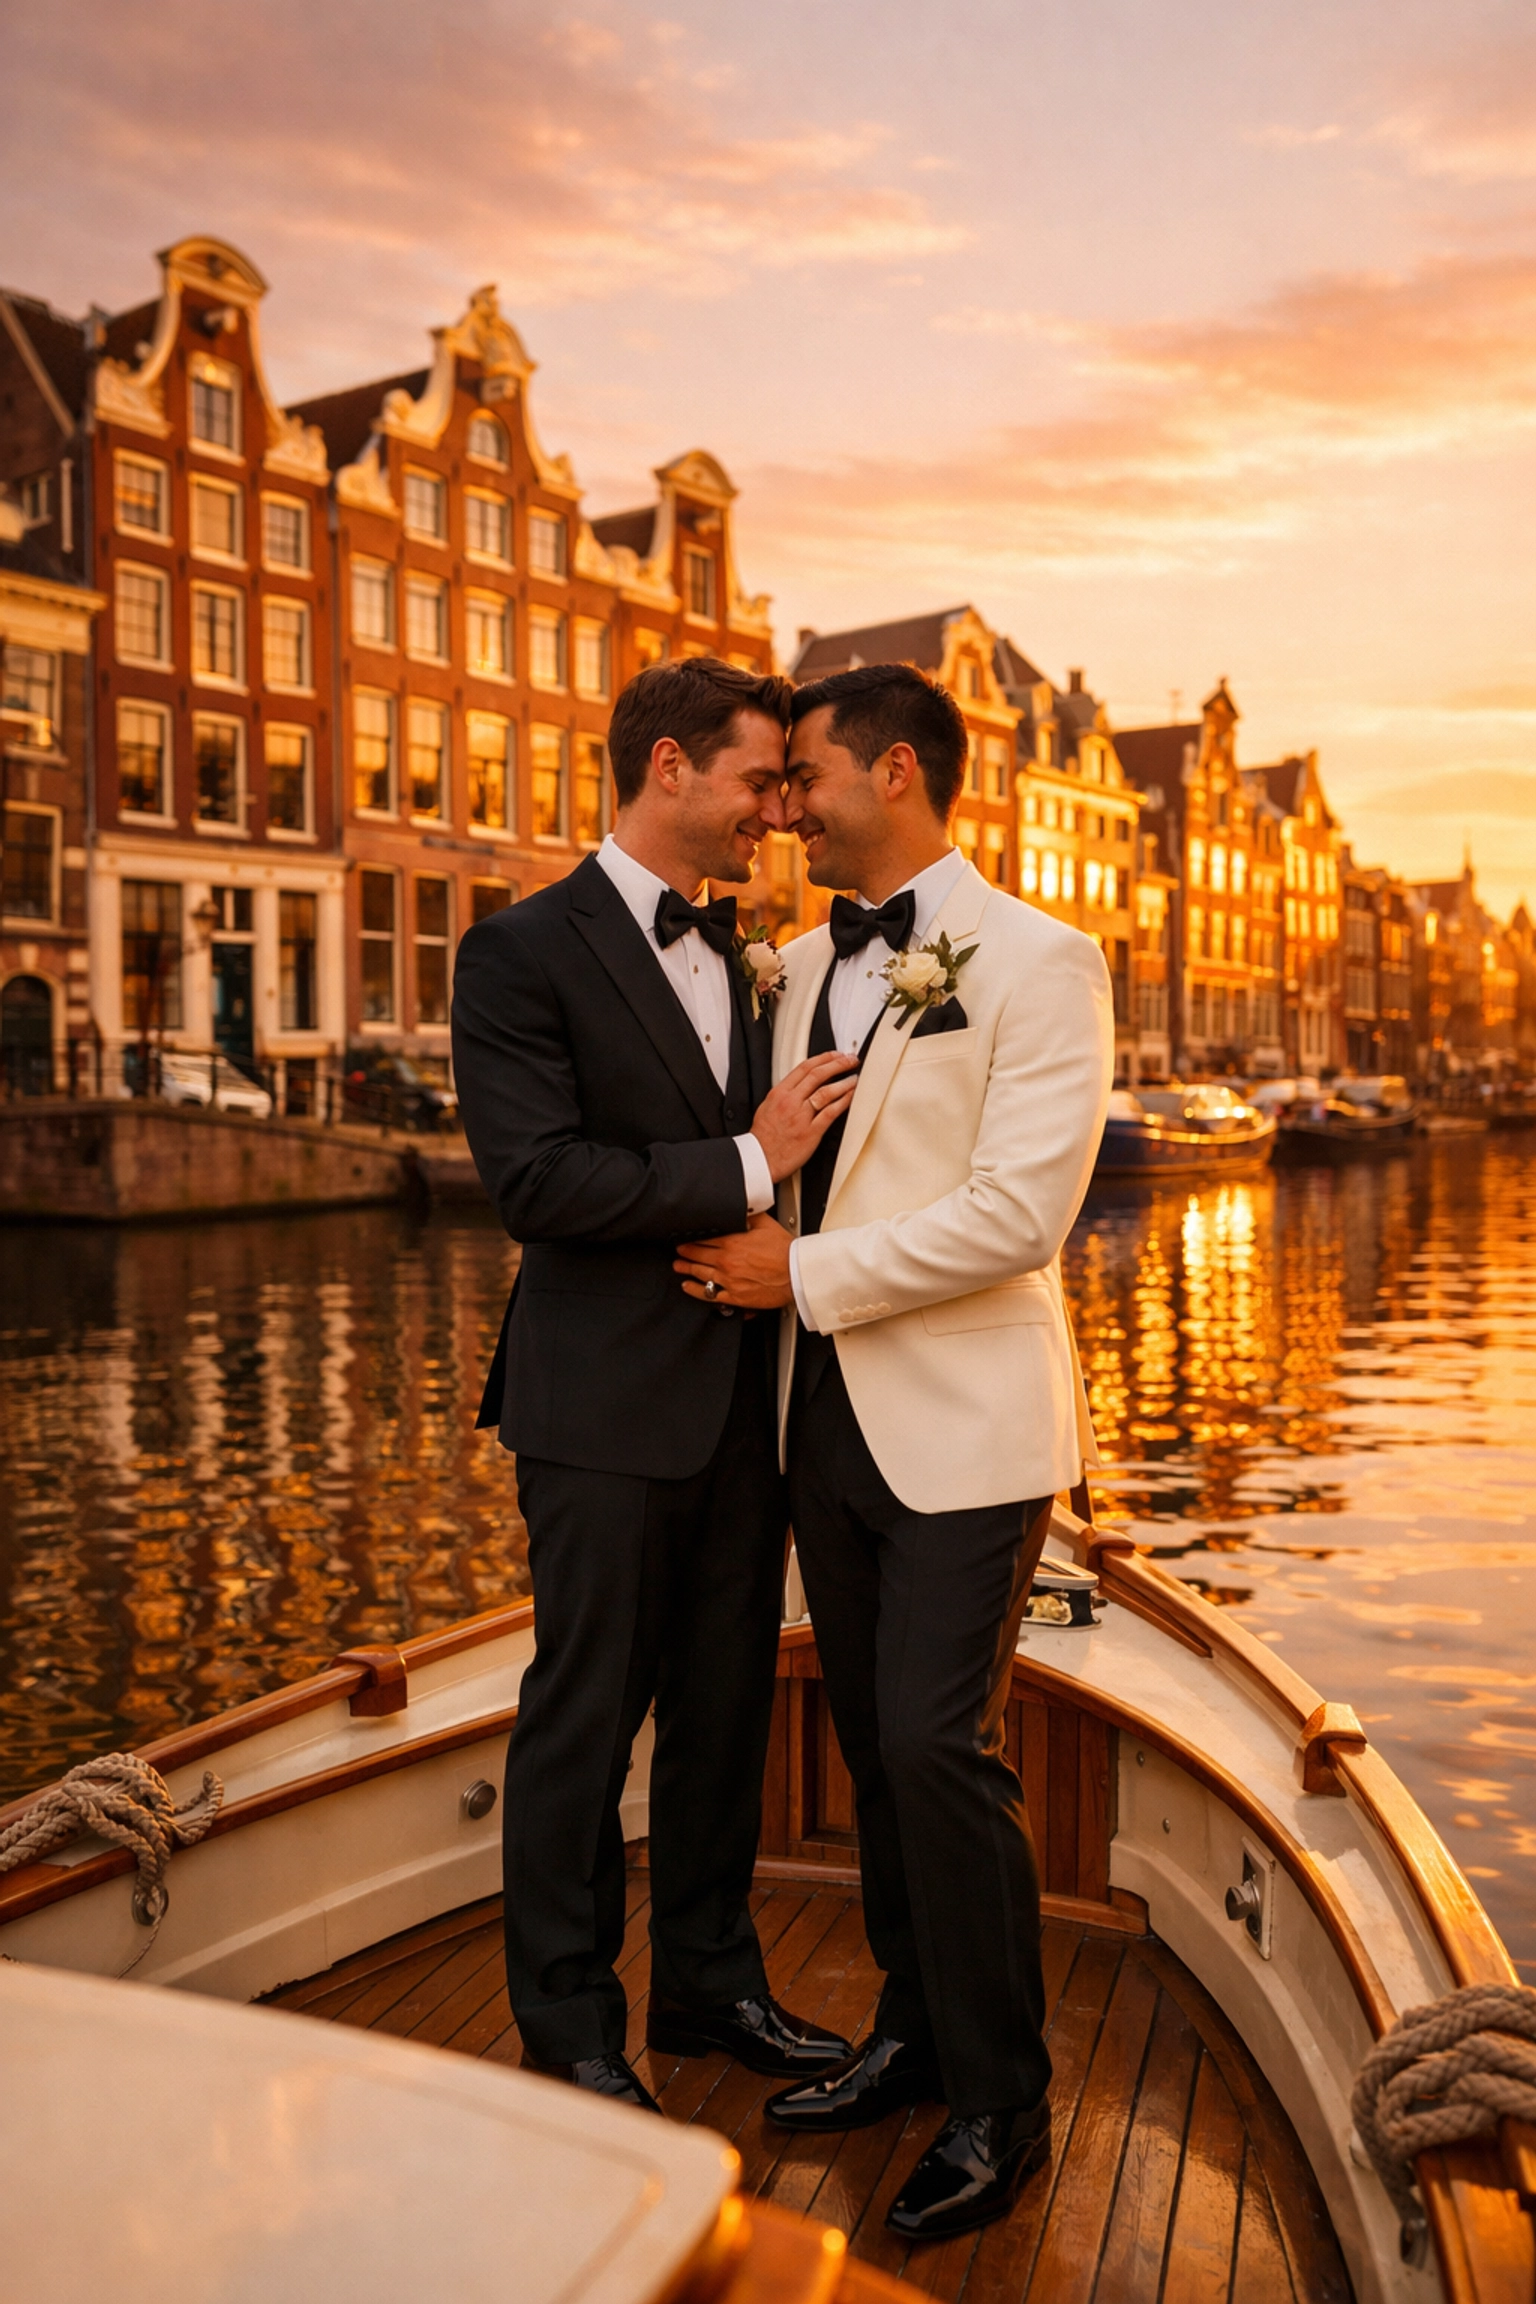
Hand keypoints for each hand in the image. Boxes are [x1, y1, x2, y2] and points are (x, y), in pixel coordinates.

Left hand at [676, 1212, 794, 1309]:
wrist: (797, 1274)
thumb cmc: (785, 1251)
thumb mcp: (766, 1224)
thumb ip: (748, 1214)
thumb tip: (738, 1208)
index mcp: (732, 1242)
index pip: (704, 1238)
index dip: (692, 1236)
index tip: (686, 1236)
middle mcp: (727, 1261)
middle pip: (697, 1254)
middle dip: (684, 1251)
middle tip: (678, 1249)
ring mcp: (729, 1280)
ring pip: (699, 1272)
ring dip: (685, 1268)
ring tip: (678, 1265)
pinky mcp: (734, 1296)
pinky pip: (708, 1294)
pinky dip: (695, 1290)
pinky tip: (688, 1286)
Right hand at [750, 1051, 859, 1182]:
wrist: (760, 1159)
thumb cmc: (763, 1138)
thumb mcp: (767, 1107)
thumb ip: (785, 1095)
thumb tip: (800, 1085)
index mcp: (779, 1093)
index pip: (804, 1068)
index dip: (824, 1058)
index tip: (836, 1055)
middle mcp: (790, 1102)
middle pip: (818, 1075)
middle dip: (838, 1064)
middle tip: (850, 1060)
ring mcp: (801, 1116)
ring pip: (826, 1091)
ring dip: (844, 1082)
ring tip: (855, 1078)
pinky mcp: (811, 1132)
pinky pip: (830, 1113)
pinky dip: (843, 1102)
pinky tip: (851, 1096)